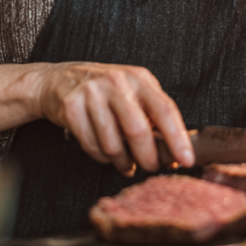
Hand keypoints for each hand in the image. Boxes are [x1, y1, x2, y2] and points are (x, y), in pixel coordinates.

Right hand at [34, 61, 194, 175]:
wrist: (58, 79)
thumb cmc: (104, 91)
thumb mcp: (132, 91)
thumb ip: (152, 115)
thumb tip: (174, 152)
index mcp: (139, 78)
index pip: (164, 109)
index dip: (177, 137)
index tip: (186, 159)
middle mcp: (117, 82)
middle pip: (138, 130)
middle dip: (148, 157)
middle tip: (151, 167)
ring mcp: (92, 93)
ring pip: (113, 144)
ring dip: (122, 161)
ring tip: (125, 161)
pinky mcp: (72, 106)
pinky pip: (92, 146)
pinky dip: (101, 157)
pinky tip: (104, 152)